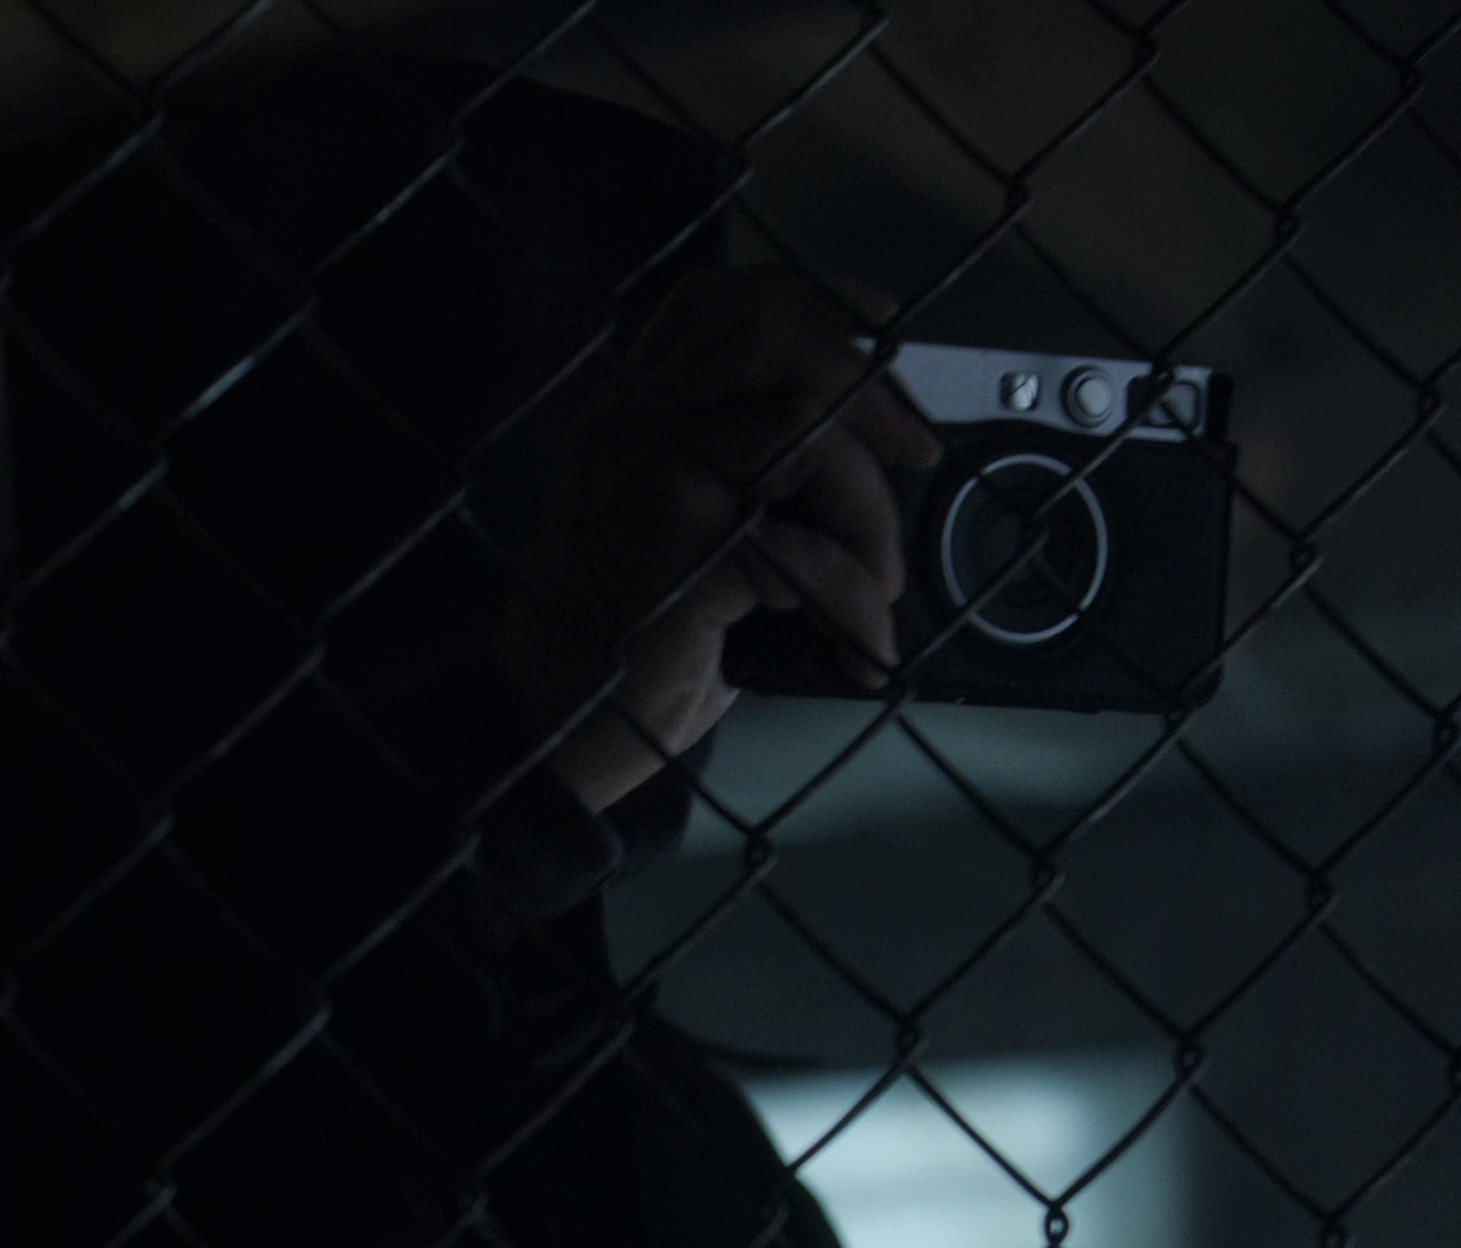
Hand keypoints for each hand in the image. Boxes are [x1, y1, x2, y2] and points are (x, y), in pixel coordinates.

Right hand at [496, 268, 939, 811]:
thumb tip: (860, 443)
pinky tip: (854, 648)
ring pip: (809, 432)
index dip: (812, 300)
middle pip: (769, 338)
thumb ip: (728, 463)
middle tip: (914, 453)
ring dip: (870, 517)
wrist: (546, 733)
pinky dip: (857, 606)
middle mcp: (624, 431)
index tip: (878, 323)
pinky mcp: (681, 556)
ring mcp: (647, 483)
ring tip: (873, 587)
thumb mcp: (661, 524)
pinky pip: (814, 554)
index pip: (717, 303)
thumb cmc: (615, 640)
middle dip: (868, 389)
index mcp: (623, 416)